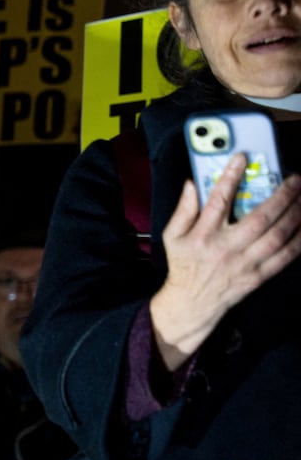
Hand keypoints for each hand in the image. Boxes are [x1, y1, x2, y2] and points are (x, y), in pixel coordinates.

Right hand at [151, 154, 300, 368]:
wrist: (192, 302)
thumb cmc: (184, 265)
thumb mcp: (171, 236)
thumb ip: (183, 210)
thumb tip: (191, 185)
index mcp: (203, 235)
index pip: (217, 200)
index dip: (230, 177)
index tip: (242, 158)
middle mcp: (226, 248)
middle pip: (260, 218)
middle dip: (282, 196)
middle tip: (295, 179)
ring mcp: (245, 263)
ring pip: (278, 236)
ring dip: (296, 214)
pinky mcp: (259, 275)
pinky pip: (286, 256)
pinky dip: (300, 240)